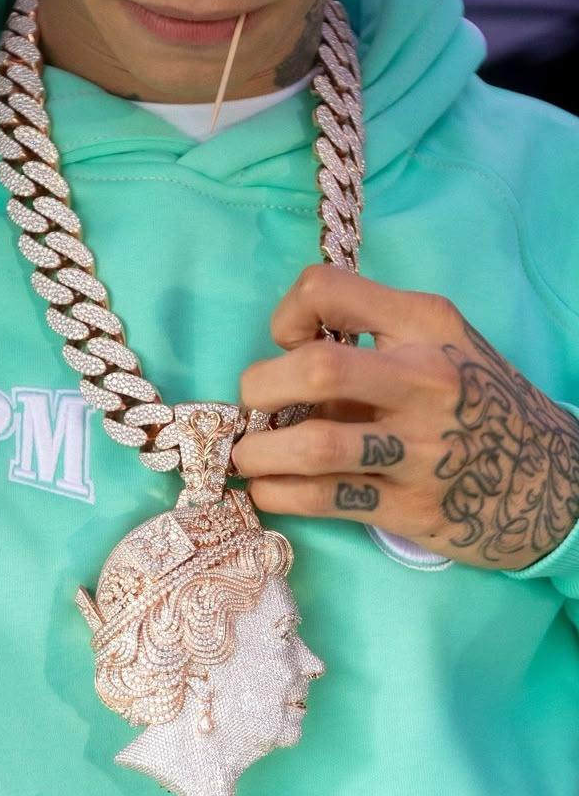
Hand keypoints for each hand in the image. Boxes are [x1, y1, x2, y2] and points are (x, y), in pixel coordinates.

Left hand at [233, 266, 578, 570]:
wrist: (551, 476)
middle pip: (316, 369)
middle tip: (253, 407)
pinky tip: (268, 490)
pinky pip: (324, 498)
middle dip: (259, 389)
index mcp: (426, 324)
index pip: (328, 289)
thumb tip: (283, 361)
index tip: (285, 343)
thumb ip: (372, 339)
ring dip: (260, 453)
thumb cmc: (477, 402)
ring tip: (247, 457)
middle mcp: (425, 379)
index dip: (286, 314)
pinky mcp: (412, 507)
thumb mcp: (441, 345)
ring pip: (315, 445)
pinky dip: (279, 494)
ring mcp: (421, 448)